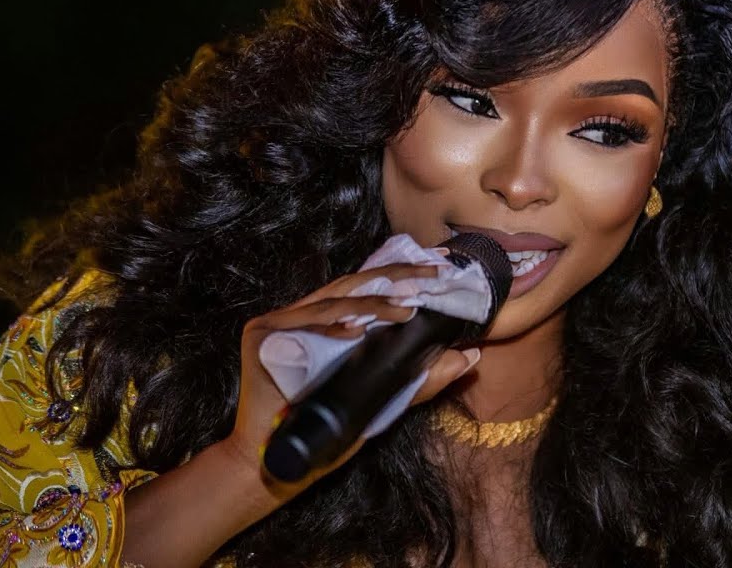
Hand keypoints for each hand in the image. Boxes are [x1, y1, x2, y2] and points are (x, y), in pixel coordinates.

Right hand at [221, 262, 480, 506]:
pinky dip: (330, 326)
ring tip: (406, 309)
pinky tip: (356, 330)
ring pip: (332, 300)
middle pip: (353, 286)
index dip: (402, 275)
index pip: (369, 289)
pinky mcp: (260, 333)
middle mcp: (305, 314)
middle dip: (395, 278)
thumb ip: (425, 378)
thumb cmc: (329, 428)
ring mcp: (280, 320)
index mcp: (331, 321)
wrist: (279, 462)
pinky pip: (301, 325)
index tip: (439, 269)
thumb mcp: (386, 398)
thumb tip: (471, 355)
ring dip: (372, 303)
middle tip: (431, 276)